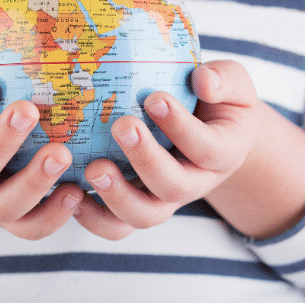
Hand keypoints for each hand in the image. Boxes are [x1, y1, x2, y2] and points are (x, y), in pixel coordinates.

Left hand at [74, 60, 258, 239]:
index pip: (207, 148)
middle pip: (174, 187)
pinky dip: (94, 218)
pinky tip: (71, 191)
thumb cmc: (218, 100)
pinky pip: (117, 226)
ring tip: (93, 168)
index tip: (154, 98)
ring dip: (117, 195)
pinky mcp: (138, 206)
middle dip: (146, 159)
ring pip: (144, 215)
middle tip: (122, 126)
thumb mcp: (234, 84)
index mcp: (224, 153)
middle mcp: (196, 184)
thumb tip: (203, 81)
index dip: (181, 127)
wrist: (212, 133)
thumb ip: (224, 79)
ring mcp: (165, 200)